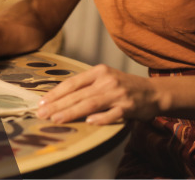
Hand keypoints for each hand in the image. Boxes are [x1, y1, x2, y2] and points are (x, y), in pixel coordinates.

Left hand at [36, 64, 162, 124]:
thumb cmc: (123, 86)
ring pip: (90, 104)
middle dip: (57, 105)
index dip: (56, 93)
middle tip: (42, 113)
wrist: (153, 92)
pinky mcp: (128, 108)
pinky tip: (88, 122)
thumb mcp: (104, 79)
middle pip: (78, 94)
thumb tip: (59, 97)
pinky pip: (112, 114)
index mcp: (99, 71)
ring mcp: (118, 94)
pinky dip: (100, 118)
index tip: (41, 102)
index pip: (72, 82)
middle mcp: (107, 81)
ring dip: (71, 113)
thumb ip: (86, 85)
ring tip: (56, 119)